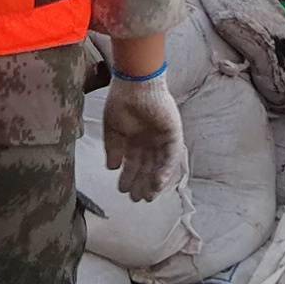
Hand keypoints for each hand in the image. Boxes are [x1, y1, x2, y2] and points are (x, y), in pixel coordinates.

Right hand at [101, 68, 185, 205]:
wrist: (134, 84)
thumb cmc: (121, 102)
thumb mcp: (112, 130)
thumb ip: (113, 149)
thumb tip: (111, 168)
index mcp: (134, 139)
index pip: (133, 163)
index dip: (128, 177)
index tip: (122, 191)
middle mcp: (149, 141)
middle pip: (147, 167)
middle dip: (141, 183)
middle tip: (136, 199)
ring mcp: (162, 138)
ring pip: (160, 165)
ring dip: (154, 181)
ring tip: (147, 196)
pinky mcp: (173, 134)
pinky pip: (171, 155)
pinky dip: (165, 169)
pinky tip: (158, 182)